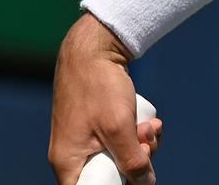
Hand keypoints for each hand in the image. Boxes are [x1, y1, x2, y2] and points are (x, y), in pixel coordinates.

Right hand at [48, 13, 163, 183]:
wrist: (94, 47)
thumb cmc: (98, 86)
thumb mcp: (118, 127)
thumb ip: (131, 160)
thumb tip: (145, 183)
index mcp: (67, 162)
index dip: (117, 184)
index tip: (134, 170)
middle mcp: (73, 154)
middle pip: (110, 174)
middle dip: (136, 160)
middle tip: (148, 141)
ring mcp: (84, 139)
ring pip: (119, 155)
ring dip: (141, 144)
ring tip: (150, 125)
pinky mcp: (96, 125)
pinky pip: (119, 139)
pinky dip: (136, 132)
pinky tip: (148, 121)